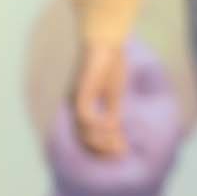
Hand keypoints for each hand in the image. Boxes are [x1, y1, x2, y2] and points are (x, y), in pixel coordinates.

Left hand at [68, 45, 131, 166]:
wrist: (104, 40)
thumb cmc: (110, 64)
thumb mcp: (114, 95)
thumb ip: (113, 113)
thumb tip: (115, 132)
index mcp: (81, 107)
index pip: (88, 135)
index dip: (103, 147)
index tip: (122, 153)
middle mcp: (74, 106)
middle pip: (83, 138)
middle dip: (102, 150)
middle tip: (122, 155)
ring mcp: (76, 99)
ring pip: (83, 130)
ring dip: (102, 141)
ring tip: (120, 147)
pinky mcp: (81, 91)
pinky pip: (85, 115)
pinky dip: (98, 124)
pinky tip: (114, 125)